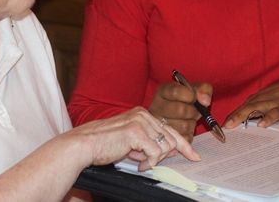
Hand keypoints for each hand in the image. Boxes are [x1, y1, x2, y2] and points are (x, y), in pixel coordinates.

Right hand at [70, 107, 200, 170]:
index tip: (193, 155)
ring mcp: (140, 121)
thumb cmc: (105, 144)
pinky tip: (138, 165)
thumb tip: (171, 151)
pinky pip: (154, 153)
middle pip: (172, 137)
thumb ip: (149, 143)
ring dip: (154, 159)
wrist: (85, 145)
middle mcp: (143, 114)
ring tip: (139, 162)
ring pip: (165, 146)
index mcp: (142, 113)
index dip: (184, 144)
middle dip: (174, 153)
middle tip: (177, 160)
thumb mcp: (132, 142)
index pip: (169, 128)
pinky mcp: (136, 131)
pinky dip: (149, 163)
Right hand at [148, 81, 212, 141]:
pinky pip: (184, 138)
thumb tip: (205, 101)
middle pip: (180, 110)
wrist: (181, 112)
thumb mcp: (196, 89)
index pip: (175, 92)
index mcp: (162, 91)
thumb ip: (203, 89)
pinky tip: (186, 127)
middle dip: (193, 110)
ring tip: (189, 118)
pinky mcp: (165, 139)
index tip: (194, 97)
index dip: (190, 95)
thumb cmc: (187, 99)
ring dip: (192, 123)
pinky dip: (190, 133)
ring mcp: (158, 124)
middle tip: (194, 110)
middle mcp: (156, 107)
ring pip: (183, 126)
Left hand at [223, 68, 278, 128]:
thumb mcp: (276, 97)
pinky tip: (261, 124)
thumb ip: (264, 106)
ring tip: (233, 125)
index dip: (233, 114)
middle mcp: (266, 97)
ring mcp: (277, 101)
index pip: (244, 105)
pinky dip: (269, 118)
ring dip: (243, 115)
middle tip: (223, 126)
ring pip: (257, 108)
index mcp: (262, 96)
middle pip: (246, 106)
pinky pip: (277, 112)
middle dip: (233, 116)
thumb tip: (252, 119)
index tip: (221, 125)